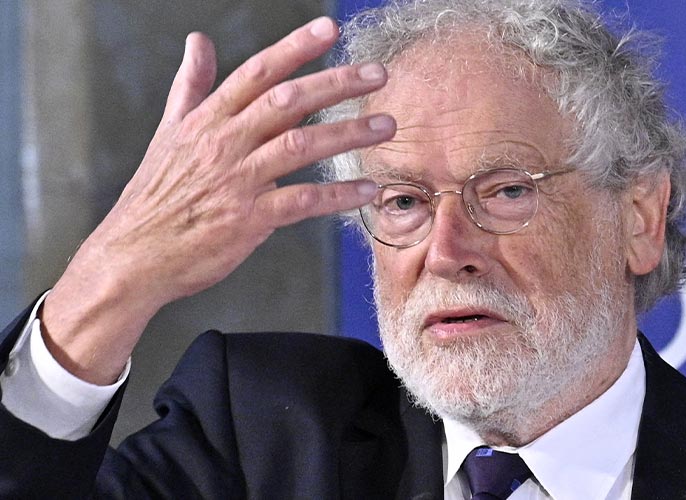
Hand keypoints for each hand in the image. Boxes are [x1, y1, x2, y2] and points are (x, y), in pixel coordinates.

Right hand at [40, 17, 393, 383]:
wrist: (133, 256)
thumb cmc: (155, 197)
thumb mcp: (168, 134)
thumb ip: (190, 87)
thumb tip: (197, 41)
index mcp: (207, 120)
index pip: (257, 72)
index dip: (294, 47)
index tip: (330, 28)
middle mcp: (223, 143)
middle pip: (287, 101)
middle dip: (336, 82)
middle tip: (379, 72)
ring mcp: (237, 180)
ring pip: (300, 145)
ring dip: (348, 133)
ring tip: (387, 125)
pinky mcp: (248, 219)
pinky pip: (302, 201)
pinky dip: (338, 195)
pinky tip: (368, 190)